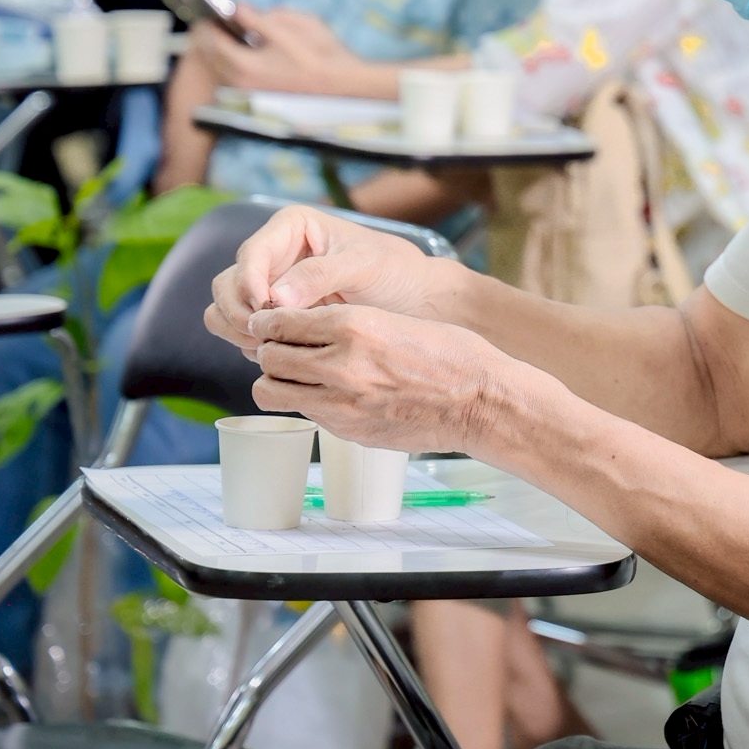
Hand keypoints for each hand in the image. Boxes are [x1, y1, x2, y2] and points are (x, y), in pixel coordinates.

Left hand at [196, 7, 361, 92]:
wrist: (345, 86)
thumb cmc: (322, 54)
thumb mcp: (291, 26)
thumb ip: (258, 17)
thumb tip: (238, 8)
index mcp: (245, 64)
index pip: (211, 40)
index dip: (208, 22)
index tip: (209, 10)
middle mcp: (242, 82)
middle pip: (210, 56)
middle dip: (209, 36)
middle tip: (214, 20)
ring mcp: (251, 92)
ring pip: (220, 68)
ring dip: (219, 50)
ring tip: (228, 34)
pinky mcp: (261, 97)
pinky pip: (234, 76)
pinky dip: (232, 62)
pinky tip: (245, 52)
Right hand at [204, 205, 466, 356]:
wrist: (414, 301)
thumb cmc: (395, 271)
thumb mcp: (363, 265)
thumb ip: (320, 276)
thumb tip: (275, 298)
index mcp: (290, 227)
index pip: (250, 254)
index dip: (249, 284)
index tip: (266, 309)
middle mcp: (273, 255)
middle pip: (228, 284)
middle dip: (240, 312)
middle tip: (267, 337)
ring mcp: (269, 287)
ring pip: (226, 310)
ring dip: (240, 331)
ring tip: (273, 348)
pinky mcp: (274, 315)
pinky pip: (243, 332)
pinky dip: (253, 344)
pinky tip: (284, 353)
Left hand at [246, 302, 527, 452]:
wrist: (480, 401)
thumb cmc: (450, 355)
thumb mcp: (395, 320)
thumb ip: (349, 325)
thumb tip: (308, 328)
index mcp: (355, 325)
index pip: (280, 320)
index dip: (268, 321)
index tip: (268, 323)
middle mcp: (340, 363)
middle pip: (268, 356)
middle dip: (271, 350)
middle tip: (284, 349)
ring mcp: (341, 401)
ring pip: (271, 390)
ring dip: (277, 380)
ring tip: (296, 375)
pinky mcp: (347, 429)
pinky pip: (305, 413)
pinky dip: (306, 402)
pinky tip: (328, 394)